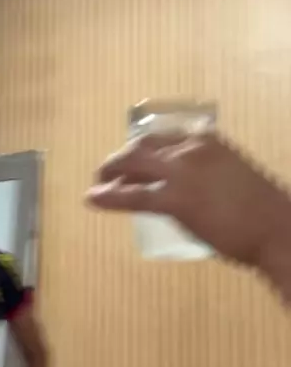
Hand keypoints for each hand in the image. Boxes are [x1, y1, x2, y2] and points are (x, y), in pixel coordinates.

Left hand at [86, 133, 290, 269]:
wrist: (276, 228)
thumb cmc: (259, 209)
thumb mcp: (230, 174)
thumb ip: (204, 172)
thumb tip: (184, 184)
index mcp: (205, 140)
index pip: (161, 138)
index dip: (141, 150)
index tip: (132, 161)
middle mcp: (190, 148)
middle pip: (141, 147)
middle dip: (120, 159)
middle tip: (107, 172)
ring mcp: (181, 172)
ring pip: (132, 165)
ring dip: (110, 173)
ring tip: (98, 184)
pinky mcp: (175, 200)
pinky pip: (133, 195)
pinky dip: (109, 197)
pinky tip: (94, 199)